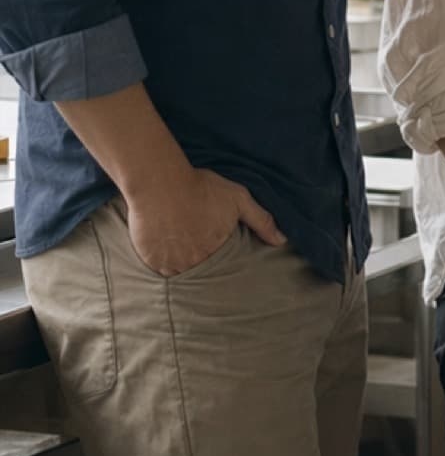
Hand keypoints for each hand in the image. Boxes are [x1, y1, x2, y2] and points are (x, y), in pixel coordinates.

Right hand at [125, 166, 284, 276]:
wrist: (161, 183)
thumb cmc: (201, 188)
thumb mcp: (238, 199)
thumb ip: (262, 221)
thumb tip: (282, 241)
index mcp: (217, 251)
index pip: (223, 266)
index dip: (219, 256)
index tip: (213, 244)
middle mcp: (195, 263)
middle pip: (201, 269)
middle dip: (200, 259)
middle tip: (195, 242)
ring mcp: (171, 264)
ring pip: (180, 271)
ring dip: (181, 261)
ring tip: (180, 243)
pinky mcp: (151, 261)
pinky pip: (159, 270)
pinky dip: (163, 261)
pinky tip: (165, 245)